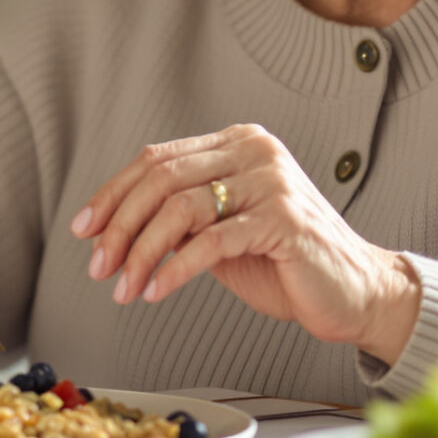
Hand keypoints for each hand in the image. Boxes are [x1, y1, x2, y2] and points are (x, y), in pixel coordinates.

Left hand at [74, 125, 420, 362]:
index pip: (158, 159)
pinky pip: (210, 242)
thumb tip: (111, 227)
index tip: (84, 229)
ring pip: (180, 208)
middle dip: (120, 226)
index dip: (114, 194)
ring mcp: (273, 181)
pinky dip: (174, 269)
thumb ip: (180, 218)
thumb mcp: (220, 233)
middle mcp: (255, 151)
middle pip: (162, 178)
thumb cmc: (285, 265)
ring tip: (124, 287)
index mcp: (237, 144)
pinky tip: (155, 291)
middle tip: (98, 265)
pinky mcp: (284, 219)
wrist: (353, 293)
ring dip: (141, 253)